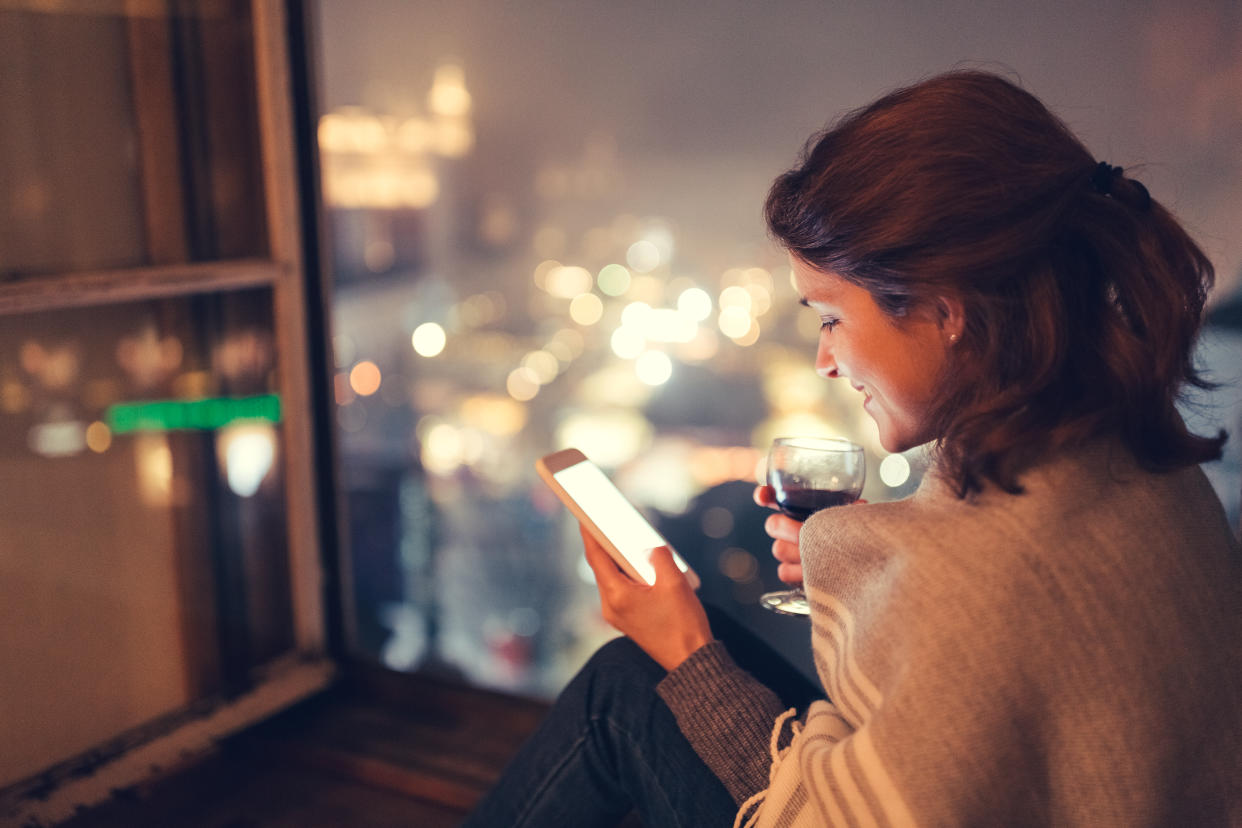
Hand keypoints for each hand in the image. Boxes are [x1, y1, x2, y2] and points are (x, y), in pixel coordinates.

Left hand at [580, 525, 712, 671]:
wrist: (691, 662)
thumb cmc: (683, 624)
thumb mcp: (674, 583)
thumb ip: (659, 557)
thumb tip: (650, 547)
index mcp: (616, 595)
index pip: (596, 557)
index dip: (589, 533)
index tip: (583, 513)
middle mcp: (610, 606)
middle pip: (601, 567)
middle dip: (603, 543)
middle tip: (602, 519)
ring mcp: (617, 615)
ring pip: (611, 578)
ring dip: (616, 558)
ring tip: (620, 535)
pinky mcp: (627, 620)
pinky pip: (621, 589)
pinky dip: (625, 573)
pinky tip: (636, 561)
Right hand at [755, 485, 867, 584]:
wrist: (860, 563)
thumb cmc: (853, 536)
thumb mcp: (851, 518)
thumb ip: (850, 509)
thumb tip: (857, 506)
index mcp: (801, 509)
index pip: (772, 497)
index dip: (765, 495)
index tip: (763, 496)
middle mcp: (789, 528)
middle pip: (773, 524)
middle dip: (790, 528)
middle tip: (808, 531)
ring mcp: (788, 551)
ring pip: (778, 549)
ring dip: (800, 550)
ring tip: (823, 554)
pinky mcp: (790, 575)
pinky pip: (783, 571)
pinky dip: (800, 572)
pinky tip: (817, 571)